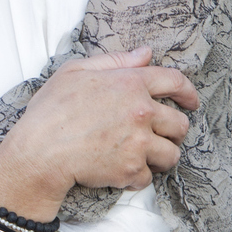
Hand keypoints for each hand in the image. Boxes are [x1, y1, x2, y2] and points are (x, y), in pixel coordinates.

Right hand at [0, 47, 199, 218]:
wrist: (40, 152)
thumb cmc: (51, 110)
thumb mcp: (76, 72)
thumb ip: (114, 61)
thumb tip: (145, 53)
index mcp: (130, 83)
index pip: (175, 82)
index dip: (188, 92)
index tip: (192, 102)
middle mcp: (141, 111)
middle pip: (180, 124)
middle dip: (174, 132)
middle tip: (161, 137)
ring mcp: (139, 142)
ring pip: (171, 155)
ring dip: (160, 158)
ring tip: (144, 158)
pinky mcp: (131, 169)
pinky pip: (147, 178)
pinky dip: (136, 178)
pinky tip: (121, 173)